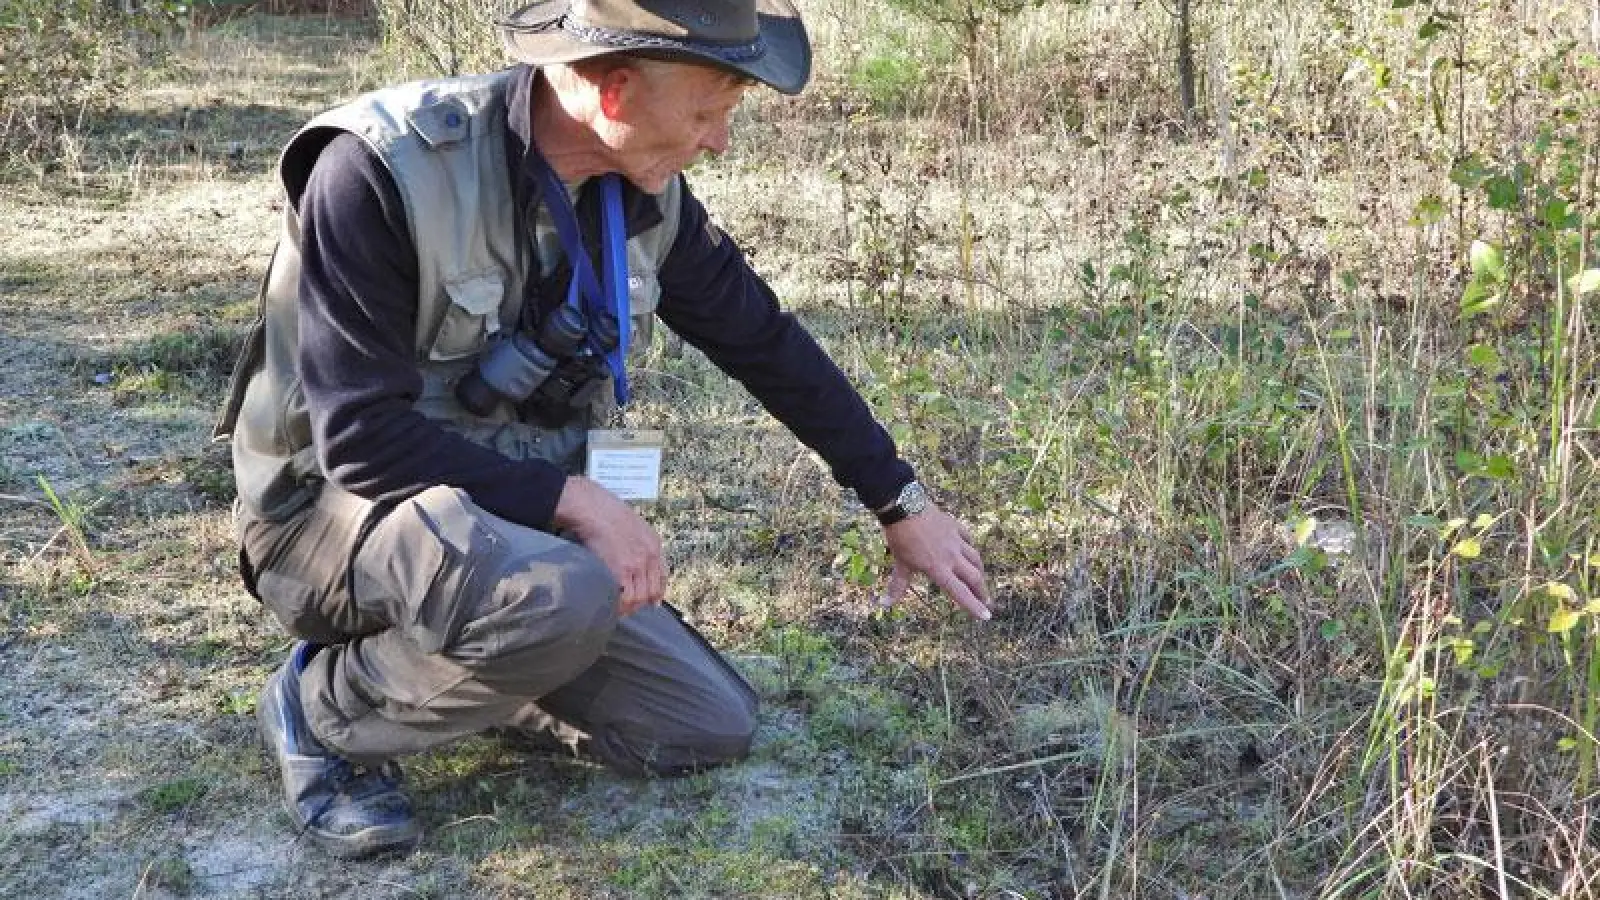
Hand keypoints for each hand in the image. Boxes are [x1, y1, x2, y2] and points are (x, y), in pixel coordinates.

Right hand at [551, 476, 663, 616]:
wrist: (593, 508)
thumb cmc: (606, 511)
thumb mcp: (634, 524)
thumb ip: (639, 542)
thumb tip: (632, 558)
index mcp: (654, 543)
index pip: (663, 575)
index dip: (657, 592)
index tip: (653, 600)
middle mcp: (649, 555)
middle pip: (652, 590)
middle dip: (642, 603)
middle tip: (631, 608)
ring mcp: (637, 564)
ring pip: (640, 597)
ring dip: (630, 607)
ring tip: (619, 609)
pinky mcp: (621, 570)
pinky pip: (626, 597)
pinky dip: (620, 606)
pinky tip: (613, 607)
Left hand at [881, 504, 990, 619]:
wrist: (905, 508)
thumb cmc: (901, 538)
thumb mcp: (900, 564)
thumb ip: (897, 586)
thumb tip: (885, 603)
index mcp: (938, 569)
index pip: (960, 593)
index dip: (974, 606)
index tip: (986, 616)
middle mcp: (951, 557)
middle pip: (974, 577)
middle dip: (982, 591)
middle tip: (987, 601)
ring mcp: (955, 541)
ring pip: (975, 559)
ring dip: (980, 571)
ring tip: (980, 579)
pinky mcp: (955, 527)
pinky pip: (968, 540)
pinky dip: (970, 548)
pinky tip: (970, 551)